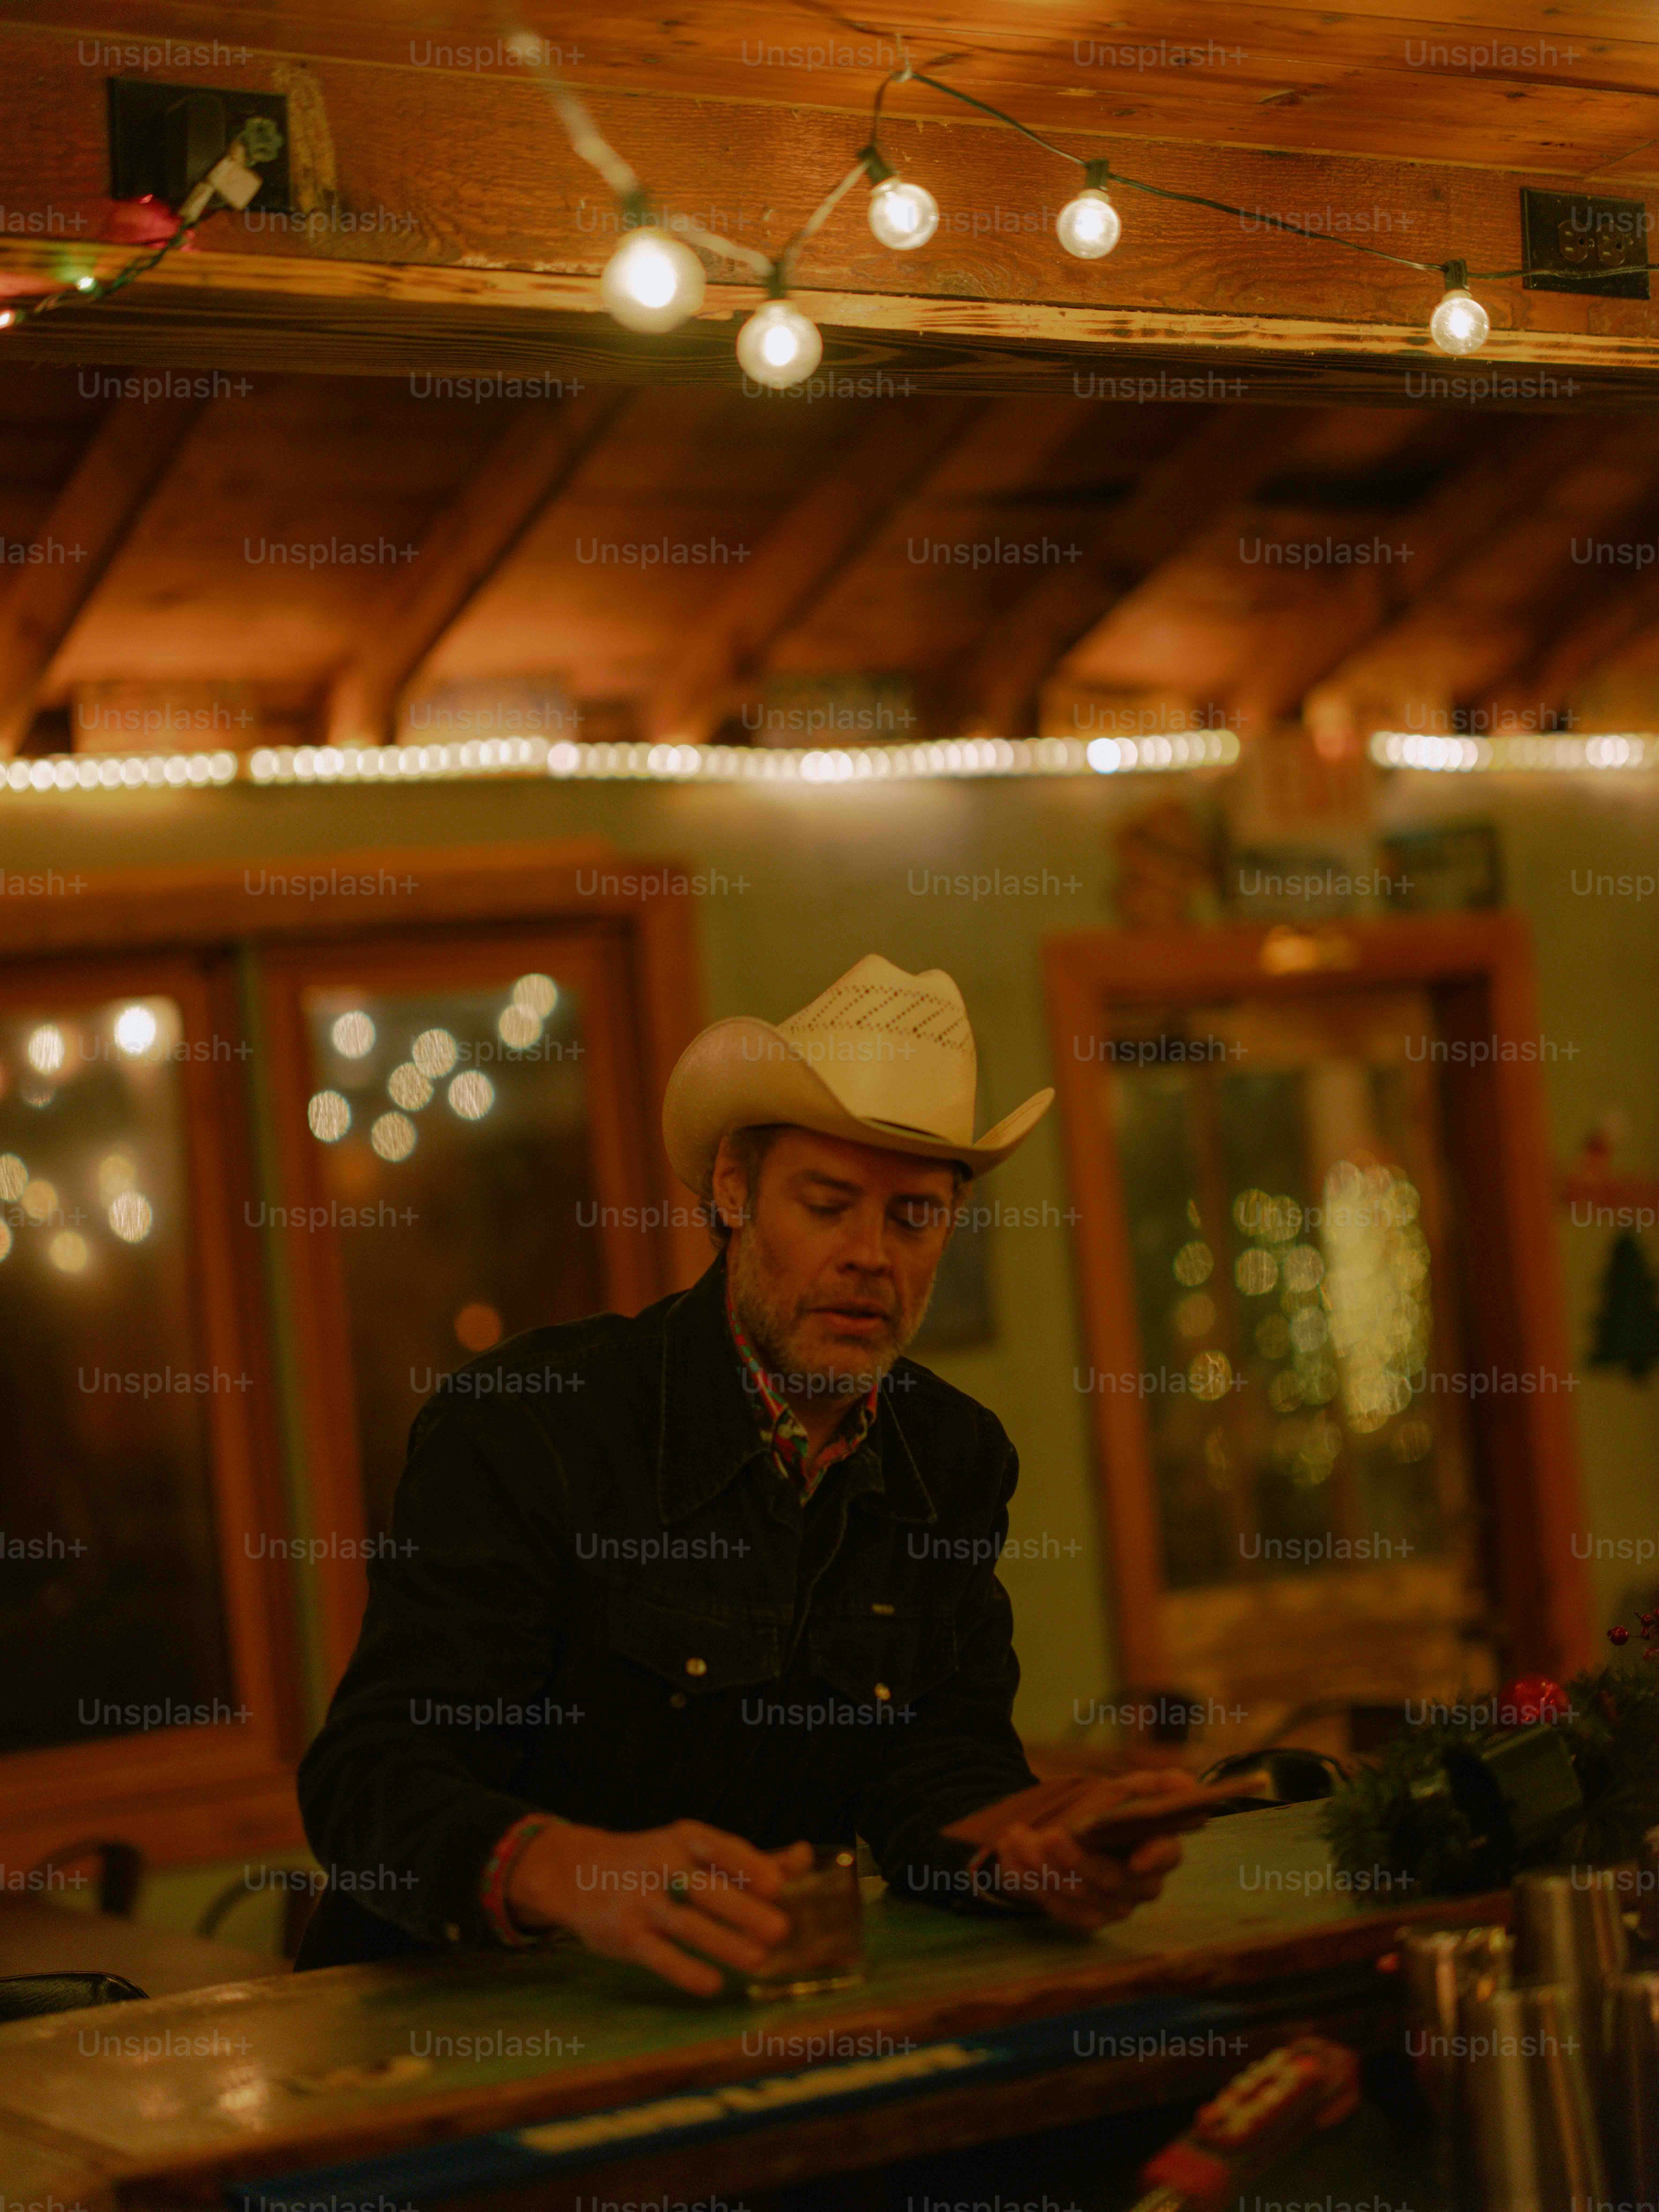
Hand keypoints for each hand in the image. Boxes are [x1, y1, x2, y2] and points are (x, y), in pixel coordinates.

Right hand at [506, 1818, 814, 1995]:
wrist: (577, 1871)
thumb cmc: (654, 1860)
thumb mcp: (694, 1848)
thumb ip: (749, 1858)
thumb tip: (805, 1857)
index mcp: (685, 1838)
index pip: (720, 1848)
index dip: (748, 1865)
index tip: (778, 1885)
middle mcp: (663, 1864)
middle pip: (706, 1888)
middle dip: (743, 1909)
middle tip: (780, 1930)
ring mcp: (641, 1900)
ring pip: (686, 1924)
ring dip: (724, 1942)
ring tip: (759, 1960)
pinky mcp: (625, 1934)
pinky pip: (658, 1955)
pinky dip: (685, 1970)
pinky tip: (713, 1984)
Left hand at [987, 1767, 1191, 1931]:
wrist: (1067, 1831)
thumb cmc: (1105, 1811)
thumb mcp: (1127, 1790)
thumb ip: (1156, 1786)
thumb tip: (1188, 1783)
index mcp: (1158, 1851)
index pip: (1165, 1856)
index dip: (1154, 1857)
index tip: (1136, 1857)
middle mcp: (1139, 1886)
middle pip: (1112, 1880)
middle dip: (1079, 1859)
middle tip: (1050, 1836)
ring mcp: (1111, 1907)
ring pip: (1079, 1895)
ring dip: (1044, 1867)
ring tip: (1017, 1837)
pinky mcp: (1082, 1918)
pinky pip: (1056, 1907)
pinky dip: (1029, 1880)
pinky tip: (1011, 1853)